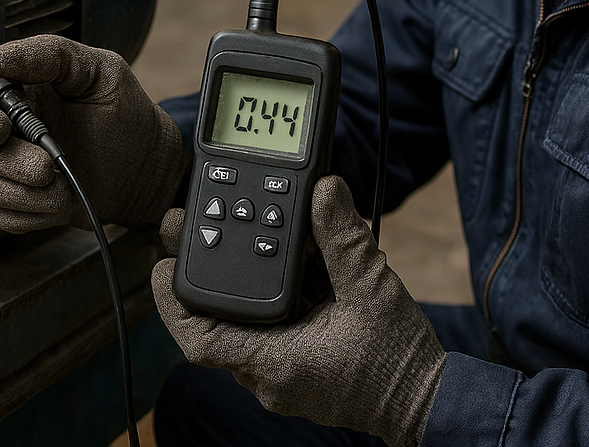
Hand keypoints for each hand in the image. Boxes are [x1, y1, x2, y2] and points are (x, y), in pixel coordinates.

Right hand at [0, 34, 190, 233]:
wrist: (150, 168)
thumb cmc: (125, 113)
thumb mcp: (99, 70)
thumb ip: (52, 55)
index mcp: (23, 95)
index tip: (2, 126)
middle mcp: (13, 132)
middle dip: (6, 159)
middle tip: (43, 164)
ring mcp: (17, 171)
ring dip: (25, 190)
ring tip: (64, 182)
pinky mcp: (26, 205)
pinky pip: (4, 216)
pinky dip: (31, 212)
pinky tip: (60, 201)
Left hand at [151, 175, 445, 446]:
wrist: (429, 401)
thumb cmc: (399, 362)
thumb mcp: (372, 289)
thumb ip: (344, 238)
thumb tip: (324, 189)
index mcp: (275, 363)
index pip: (202, 341)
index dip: (173, 305)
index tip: (159, 268)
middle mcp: (270, 371)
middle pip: (217, 321)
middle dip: (202, 274)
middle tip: (185, 227)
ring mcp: (283, 368)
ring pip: (243, 321)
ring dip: (236, 280)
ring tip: (230, 230)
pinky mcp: (298, 360)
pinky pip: (269, 324)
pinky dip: (268, 291)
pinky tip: (278, 256)